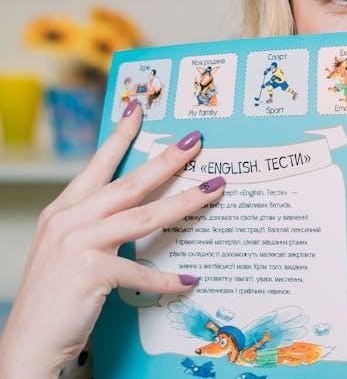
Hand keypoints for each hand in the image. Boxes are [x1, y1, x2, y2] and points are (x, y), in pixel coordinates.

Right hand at [0, 100, 225, 377]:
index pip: (98, 164)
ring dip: (184, 201)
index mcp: (64, 211)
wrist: (26, 344)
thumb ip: (98, 227)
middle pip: (130, 183)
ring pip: (144, 216)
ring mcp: (78, 244)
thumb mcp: (69, 250)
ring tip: (213, 189)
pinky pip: (140, 270)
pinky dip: (166, 278)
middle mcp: (69, 220)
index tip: (139, 109)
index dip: (120, 135)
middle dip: (168, 159)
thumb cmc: (54, 299)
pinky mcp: (90, 272)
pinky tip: (188, 280)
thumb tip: (141, 209)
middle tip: (196, 141)